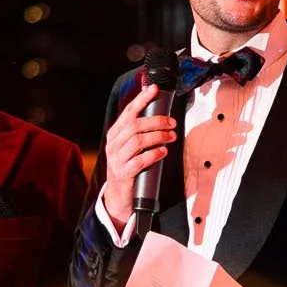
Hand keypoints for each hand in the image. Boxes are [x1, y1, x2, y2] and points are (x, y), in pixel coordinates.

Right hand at [99, 83, 177, 229]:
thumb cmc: (128, 168)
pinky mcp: (123, 174)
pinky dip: (153, 154)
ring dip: (158, 137)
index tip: (154, 90)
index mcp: (115, 135)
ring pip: (137, 141)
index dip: (141, 99)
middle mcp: (113, 145)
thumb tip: (160, 116)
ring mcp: (117, 160)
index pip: (128, 112)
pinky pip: (139, 161)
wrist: (118, 197)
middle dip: (156, 121)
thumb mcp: (129, 148)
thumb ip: (139, 133)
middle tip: (172, 123)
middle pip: (134, 125)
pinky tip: (163, 152)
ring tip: (172, 137)